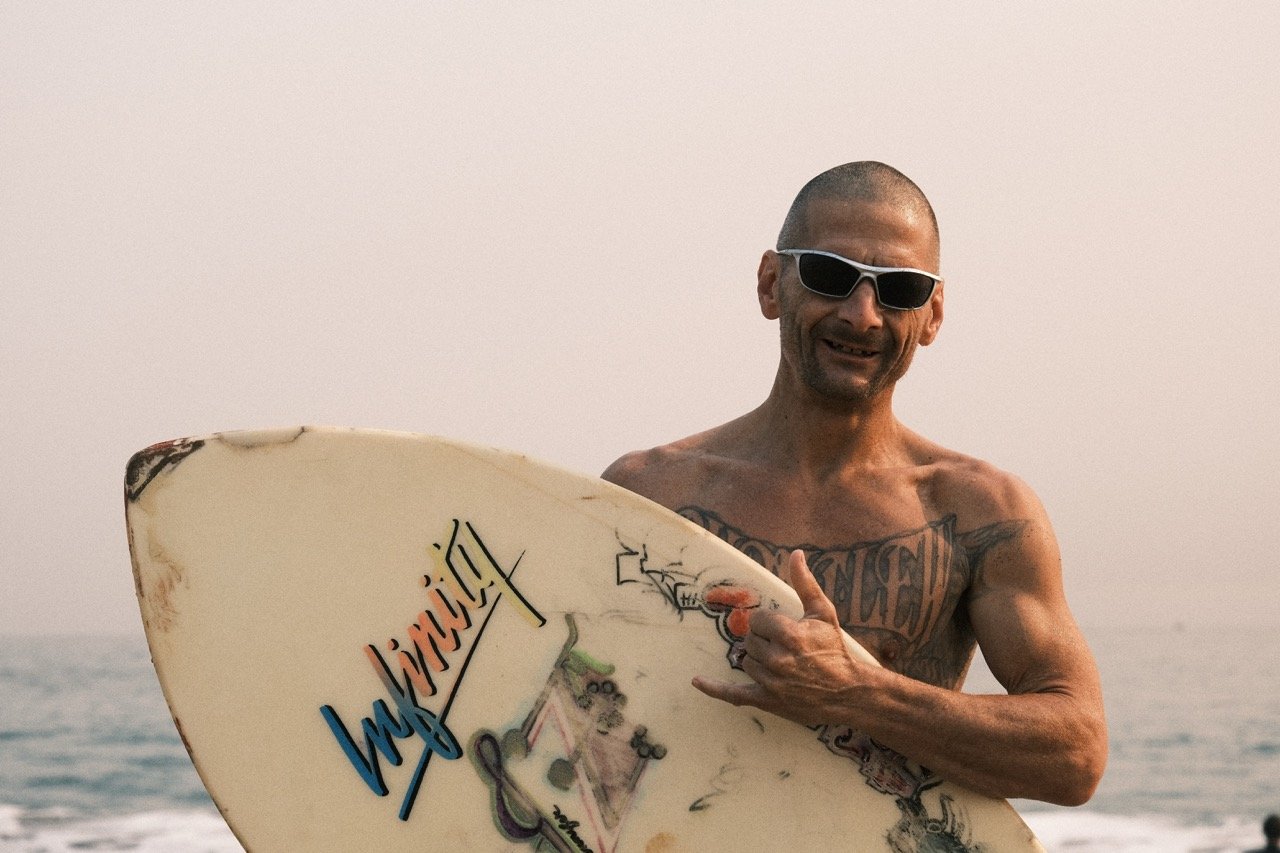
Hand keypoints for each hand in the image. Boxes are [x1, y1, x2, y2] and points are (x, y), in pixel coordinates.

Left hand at [692, 550, 868, 725]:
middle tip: (782, 645)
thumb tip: (796, 554)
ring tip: (778, 661)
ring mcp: (770, 682)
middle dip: (763, 639)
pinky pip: (733, 694)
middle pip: (749, 640)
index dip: (768, 622)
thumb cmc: (834, 650)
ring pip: (744, 660)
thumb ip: (805, 584)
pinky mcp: (766, 700)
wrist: (848, 692)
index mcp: (789, 635)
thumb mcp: (823, 613)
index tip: (781, 627)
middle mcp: (777, 659)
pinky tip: (697, 680)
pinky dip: (714, 688)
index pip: (757, 620)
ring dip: (755, 658)